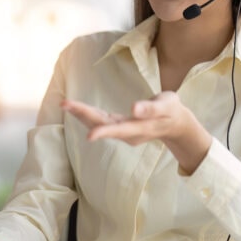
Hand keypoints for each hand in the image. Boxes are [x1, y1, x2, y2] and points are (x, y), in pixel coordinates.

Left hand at [61, 92, 212, 173]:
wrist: (175, 124)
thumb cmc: (172, 111)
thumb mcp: (167, 106)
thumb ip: (151, 108)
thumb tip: (134, 108)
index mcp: (140, 127)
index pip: (119, 129)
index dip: (104, 132)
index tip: (89, 136)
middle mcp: (128, 133)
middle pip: (103, 125)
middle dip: (84, 115)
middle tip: (65, 104)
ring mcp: (123, 131)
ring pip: (99, 124)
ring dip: (81, 114)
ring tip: (65, 105)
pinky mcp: (120, 127)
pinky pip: (100, 122)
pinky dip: (87, 115)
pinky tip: (76, 109)